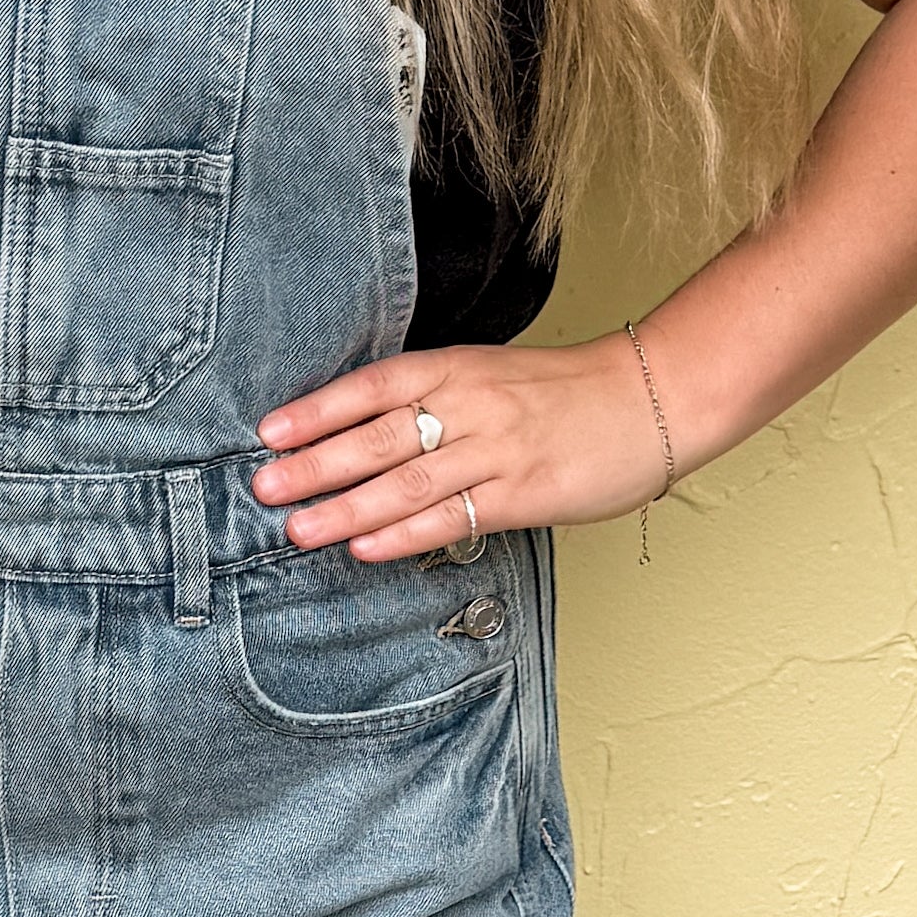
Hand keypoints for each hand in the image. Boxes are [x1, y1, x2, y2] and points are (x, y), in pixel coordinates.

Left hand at [250, 336, 676, 559]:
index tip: (269, 432)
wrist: (652, 397)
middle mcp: (471, 405)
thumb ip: (432, 395)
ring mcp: (498, 451)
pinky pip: (455, 517)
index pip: (373, 386)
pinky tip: (366, 549)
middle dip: (316, 466)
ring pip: (409, 482)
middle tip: (264, 488)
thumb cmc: (565, 390)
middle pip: (380, 437)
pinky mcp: (525, 494)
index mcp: (457, 366)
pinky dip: (406, 535)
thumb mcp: (490, 372)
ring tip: (299, 530)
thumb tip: (357, 431)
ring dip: (348, 509)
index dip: (318, 410)